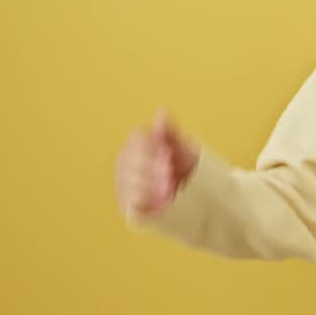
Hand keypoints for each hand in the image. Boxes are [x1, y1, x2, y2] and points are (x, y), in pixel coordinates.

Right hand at [115, 106, 199, 221]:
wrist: (192, 195)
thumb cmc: (185, 166)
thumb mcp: (183, 148)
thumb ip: (170, 131)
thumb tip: (161, 112)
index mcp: (138, 143)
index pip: (136, 140)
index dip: (152, 147)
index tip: (169, 155)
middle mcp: (125, 161)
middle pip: (130, 160)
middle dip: (151, 167)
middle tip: (170, 173)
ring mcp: (123, 182)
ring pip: (128, 181)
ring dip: (150, 184)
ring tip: (170, 188)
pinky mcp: (126, 202)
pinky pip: (128, 201)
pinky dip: (146, 200)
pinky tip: (162, 200)